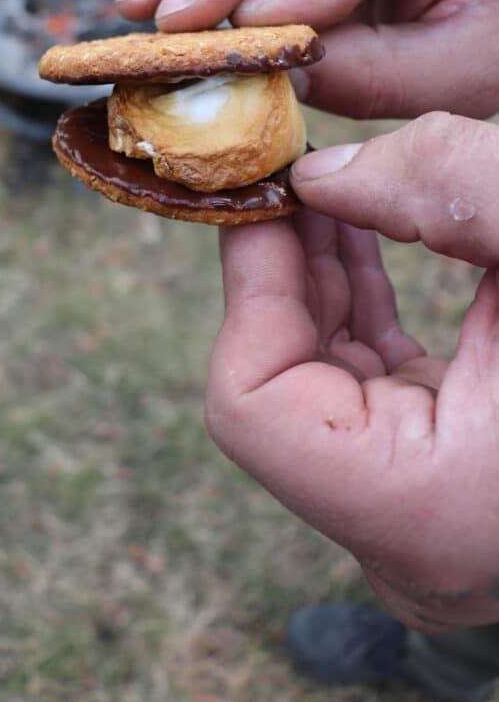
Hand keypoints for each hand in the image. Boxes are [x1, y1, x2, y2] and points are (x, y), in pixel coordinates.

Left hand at [207, 113, 498, 631]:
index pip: (251, 407)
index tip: (264, 192)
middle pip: (275, 387)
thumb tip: (323, 175)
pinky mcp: (438, 467)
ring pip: (315, 380)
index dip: (250, 287)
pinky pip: (362, 381)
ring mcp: (419, 505)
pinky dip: (354, 303)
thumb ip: (451, 192)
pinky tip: (354, 231)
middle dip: (280, 267)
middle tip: (282, 170)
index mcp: (425, 512)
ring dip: (315, 276)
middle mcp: (407, 531)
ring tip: (316, 186)